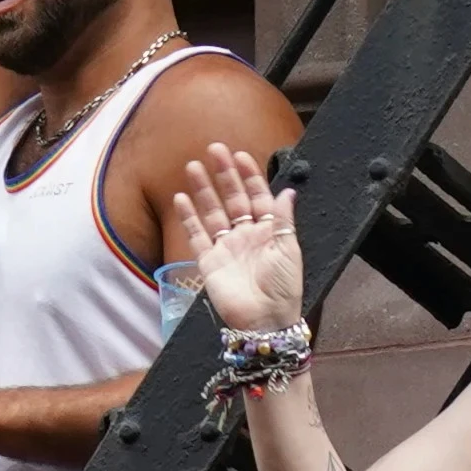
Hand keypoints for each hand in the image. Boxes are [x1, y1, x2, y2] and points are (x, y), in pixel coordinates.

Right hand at [171, 142, 306, 337]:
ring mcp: (226, 247)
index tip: (240, 155)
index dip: (250, 175)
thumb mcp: (289, 249)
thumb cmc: (283, 288)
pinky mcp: (209, 262)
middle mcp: (246, 235)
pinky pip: (197, 235)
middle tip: (214, 149)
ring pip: (212, 212)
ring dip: (204, 189)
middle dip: (224, 174)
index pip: (258, 195)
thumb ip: (282, 219)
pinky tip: (181, 198)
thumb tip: (287, 190)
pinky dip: (189, 217)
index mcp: (268, 231)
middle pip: (232, 198)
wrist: (264, 321)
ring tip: (193, 167)